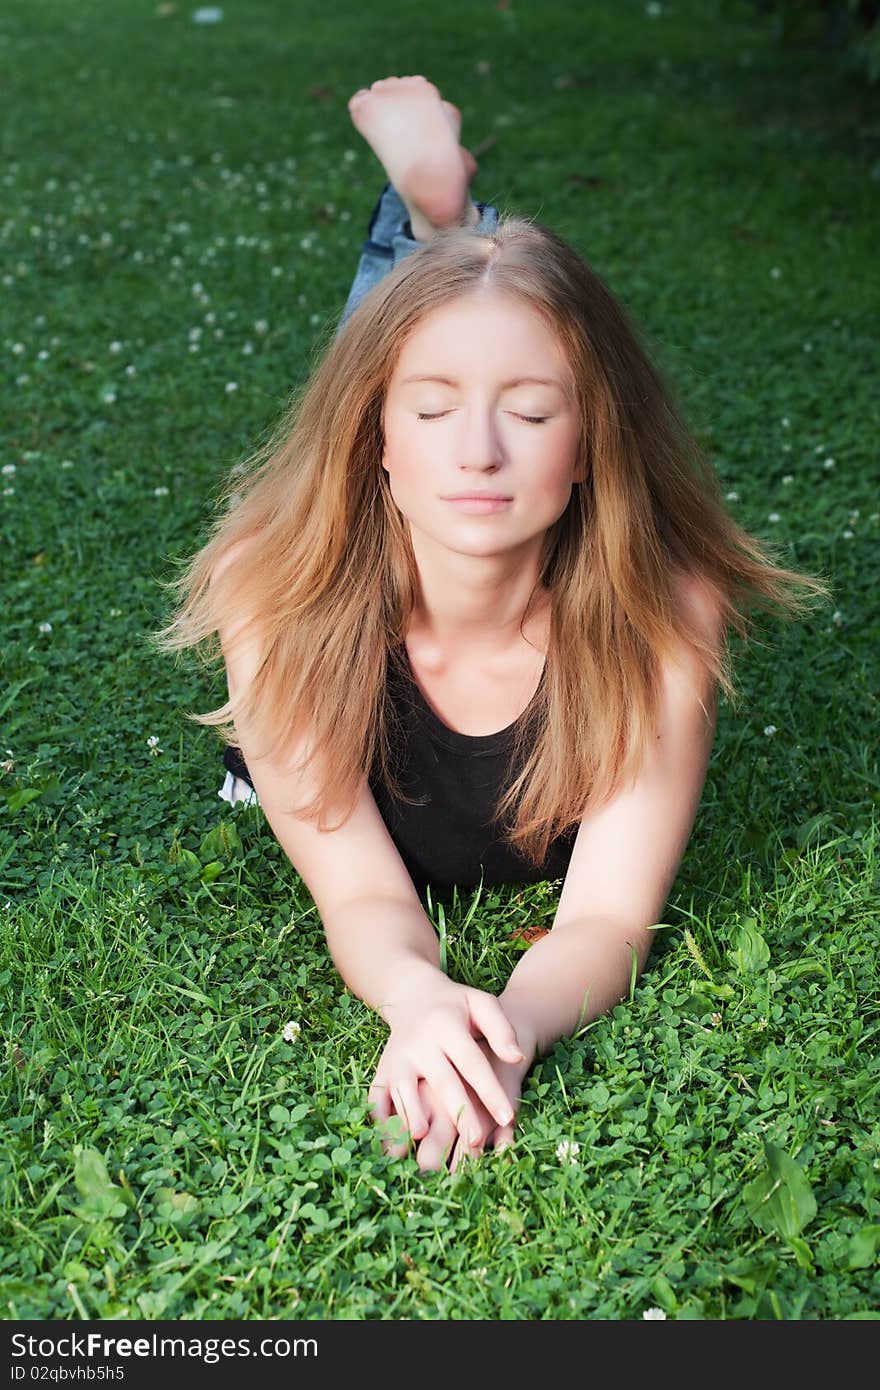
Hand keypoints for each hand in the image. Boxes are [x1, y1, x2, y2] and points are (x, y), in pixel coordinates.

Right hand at [368, 977, 525, 1157]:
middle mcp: (419, 1044)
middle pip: (441, 1082)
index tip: (508, 1117)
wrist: (413, 996)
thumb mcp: (480, 1004)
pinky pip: (377, 1096)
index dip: (490, 1091)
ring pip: (404, 1090)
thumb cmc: (455, 1006)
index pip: (472, 1062)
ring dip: (412, 1115)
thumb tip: (516, 1057)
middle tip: (475, 1141)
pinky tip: (389, 1141)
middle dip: (458, 1112)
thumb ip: (500, 1029)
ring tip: (422, 1139)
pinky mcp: (382, 1070)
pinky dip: (380, 1118)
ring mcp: (397, 1058)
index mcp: (447, 1026)